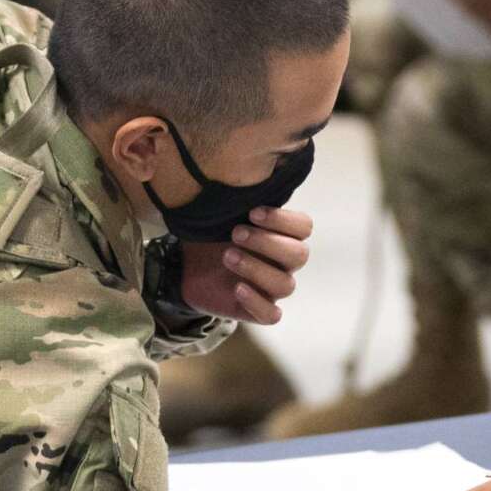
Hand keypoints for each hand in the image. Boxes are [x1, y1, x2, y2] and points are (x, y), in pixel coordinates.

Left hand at [176, 207, 312, 325]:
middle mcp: (284, 262)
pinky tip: (237, 288)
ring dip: (256, 268)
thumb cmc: (212, 235)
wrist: (186, 266)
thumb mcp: (223, 214)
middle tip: (235, 233)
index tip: (252, 213)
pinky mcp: (257, 310)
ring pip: (286, 285)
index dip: (283, 220)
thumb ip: (239, 200)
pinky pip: (272, 315)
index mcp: (281, 234)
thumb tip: (243, 176)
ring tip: (227, 257)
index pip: (304, 227)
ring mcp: (272, 288)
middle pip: (299, 255)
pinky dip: (257, 301)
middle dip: (267, 242)